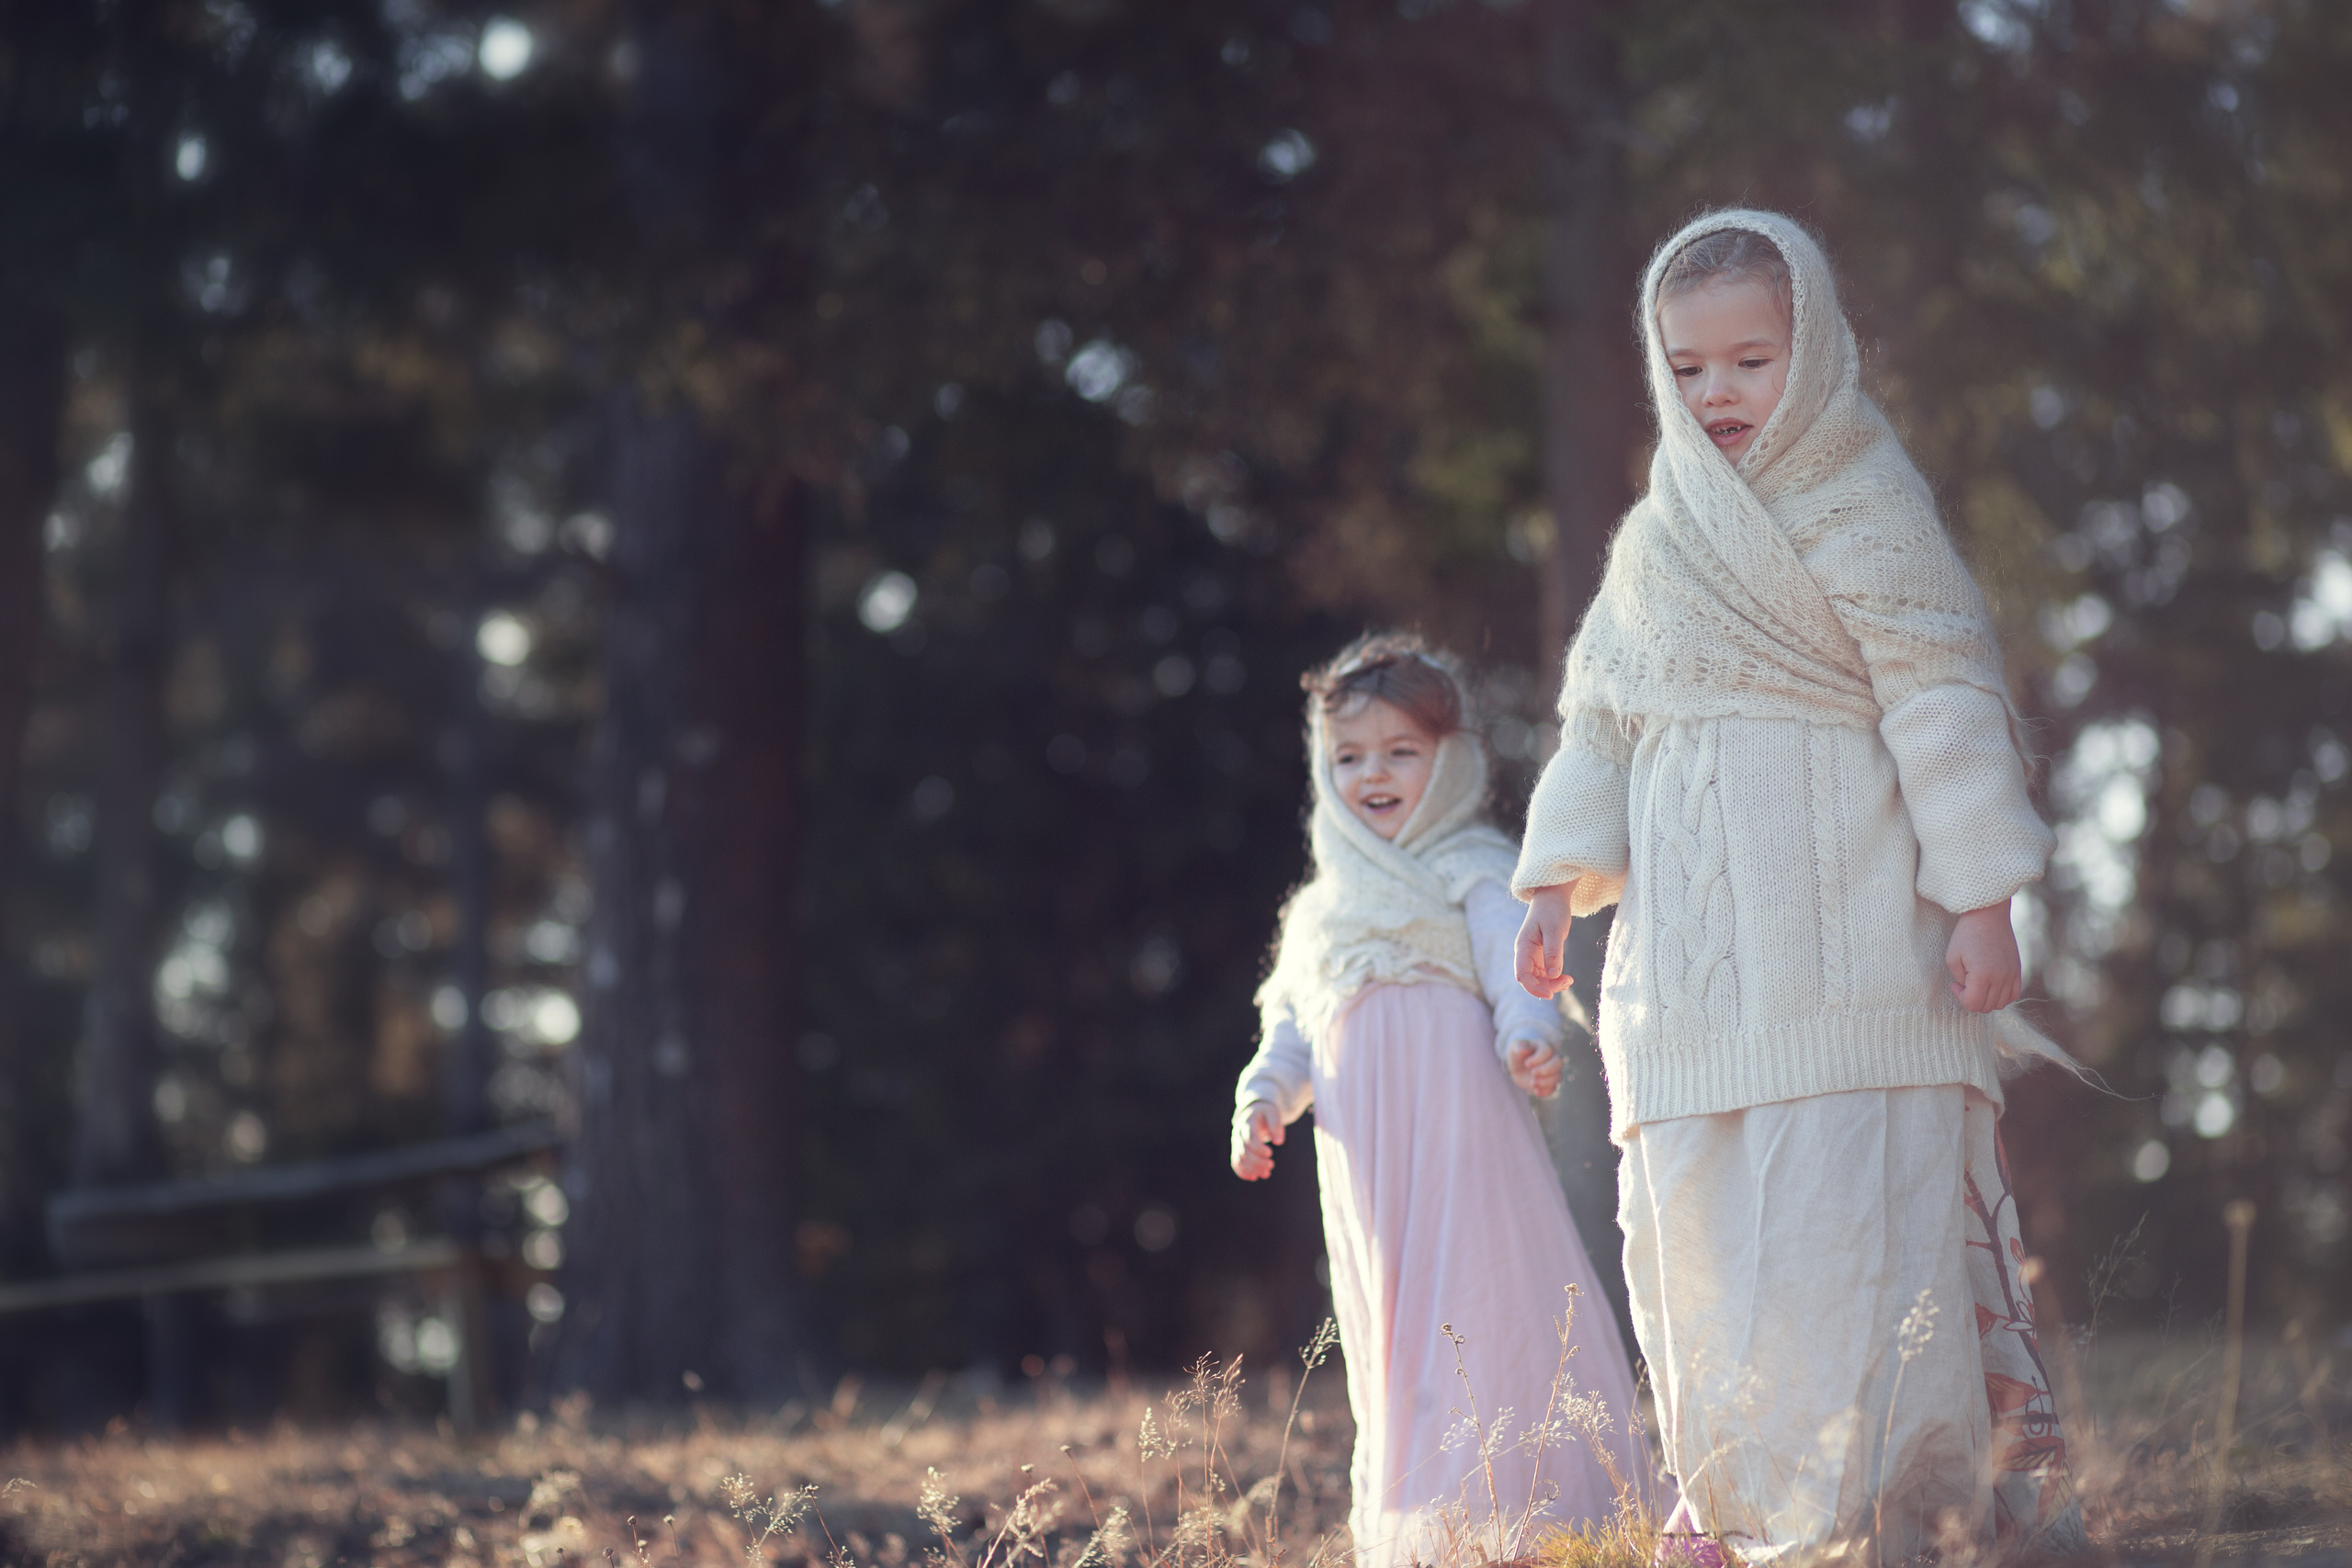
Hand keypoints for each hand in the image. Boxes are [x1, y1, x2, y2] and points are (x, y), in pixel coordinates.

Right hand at [1231, 1101, 1282, 1180]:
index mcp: (1247, 1123)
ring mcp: (1236, 1142)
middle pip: (1244, 1151)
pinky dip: (1242, 1172)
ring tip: (1266, 1174)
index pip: (1249, 1138)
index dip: (1258, 1148)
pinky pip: (1235, 1162)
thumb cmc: (1266, 1113)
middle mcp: (1238, 1133)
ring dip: (1252, 1169)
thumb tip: (1278, 1142)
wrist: (1254, 1112)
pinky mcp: (1236, 1150)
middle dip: (1257, 1161)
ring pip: (1239, 1159)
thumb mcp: (1273, 1114)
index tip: (1270, 1154)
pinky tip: (1254, 1177)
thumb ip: (1276, 1126)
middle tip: (1271, 1165)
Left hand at [1507, 1041, 1562, 1097]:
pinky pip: (1554, 1088)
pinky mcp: (1550, 1083)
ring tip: (1532, 1083)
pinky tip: (1535, 1091)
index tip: (1526, 1064)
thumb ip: (1518, 1047)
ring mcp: (1552, 1072)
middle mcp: (1551, 1058)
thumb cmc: (1517, 1054)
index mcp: (1543, 1047)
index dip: (1538, 1058)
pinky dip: (1546, 1091)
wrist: (1518, 1067)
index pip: (1547, 1051)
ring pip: (1558, 1077)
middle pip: (1558, 1063)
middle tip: (1533, 1073)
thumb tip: (1523, 1050)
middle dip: (1546, 1070)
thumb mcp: (1514, 1048)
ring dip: (1545, 1082)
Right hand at [1515, 882, 1577, 999]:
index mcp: (1523, 947)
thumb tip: (1553, 975)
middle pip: (1530, 979)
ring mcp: (1532, 955)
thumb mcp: (1555, 930)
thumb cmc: (1552, 909)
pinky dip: (1555, 978)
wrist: (1552, 896)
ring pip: (1538, 978)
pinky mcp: (1541, 955)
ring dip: (1552, 984)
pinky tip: (1567, 978)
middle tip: (1568, 982)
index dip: (1533, 987)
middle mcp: (1524, 953)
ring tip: (1569, 980)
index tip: (1549, 994)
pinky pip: (1544, 973)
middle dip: (1547, 986)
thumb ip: (1553, 952)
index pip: (1522, 974)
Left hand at [1947, 901, 2021, 1013]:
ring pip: (2001, 1003)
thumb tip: (1969, 990)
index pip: (1973, 1004)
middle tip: (1964, 984)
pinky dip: (2002, 996)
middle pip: (1987, 1007)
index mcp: (1982, 975)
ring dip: (1987, 999)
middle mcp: (2000, 977)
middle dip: (1972, 999)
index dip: (1960, 997)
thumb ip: (1960, 980)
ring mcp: (2011, 974)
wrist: (1988, 915)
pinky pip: (2013, 994)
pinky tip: (1991, 985)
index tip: (1955, 984)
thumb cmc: (1966, 935)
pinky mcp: (2017, 970)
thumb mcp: (1952, 958)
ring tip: (1977, 984)